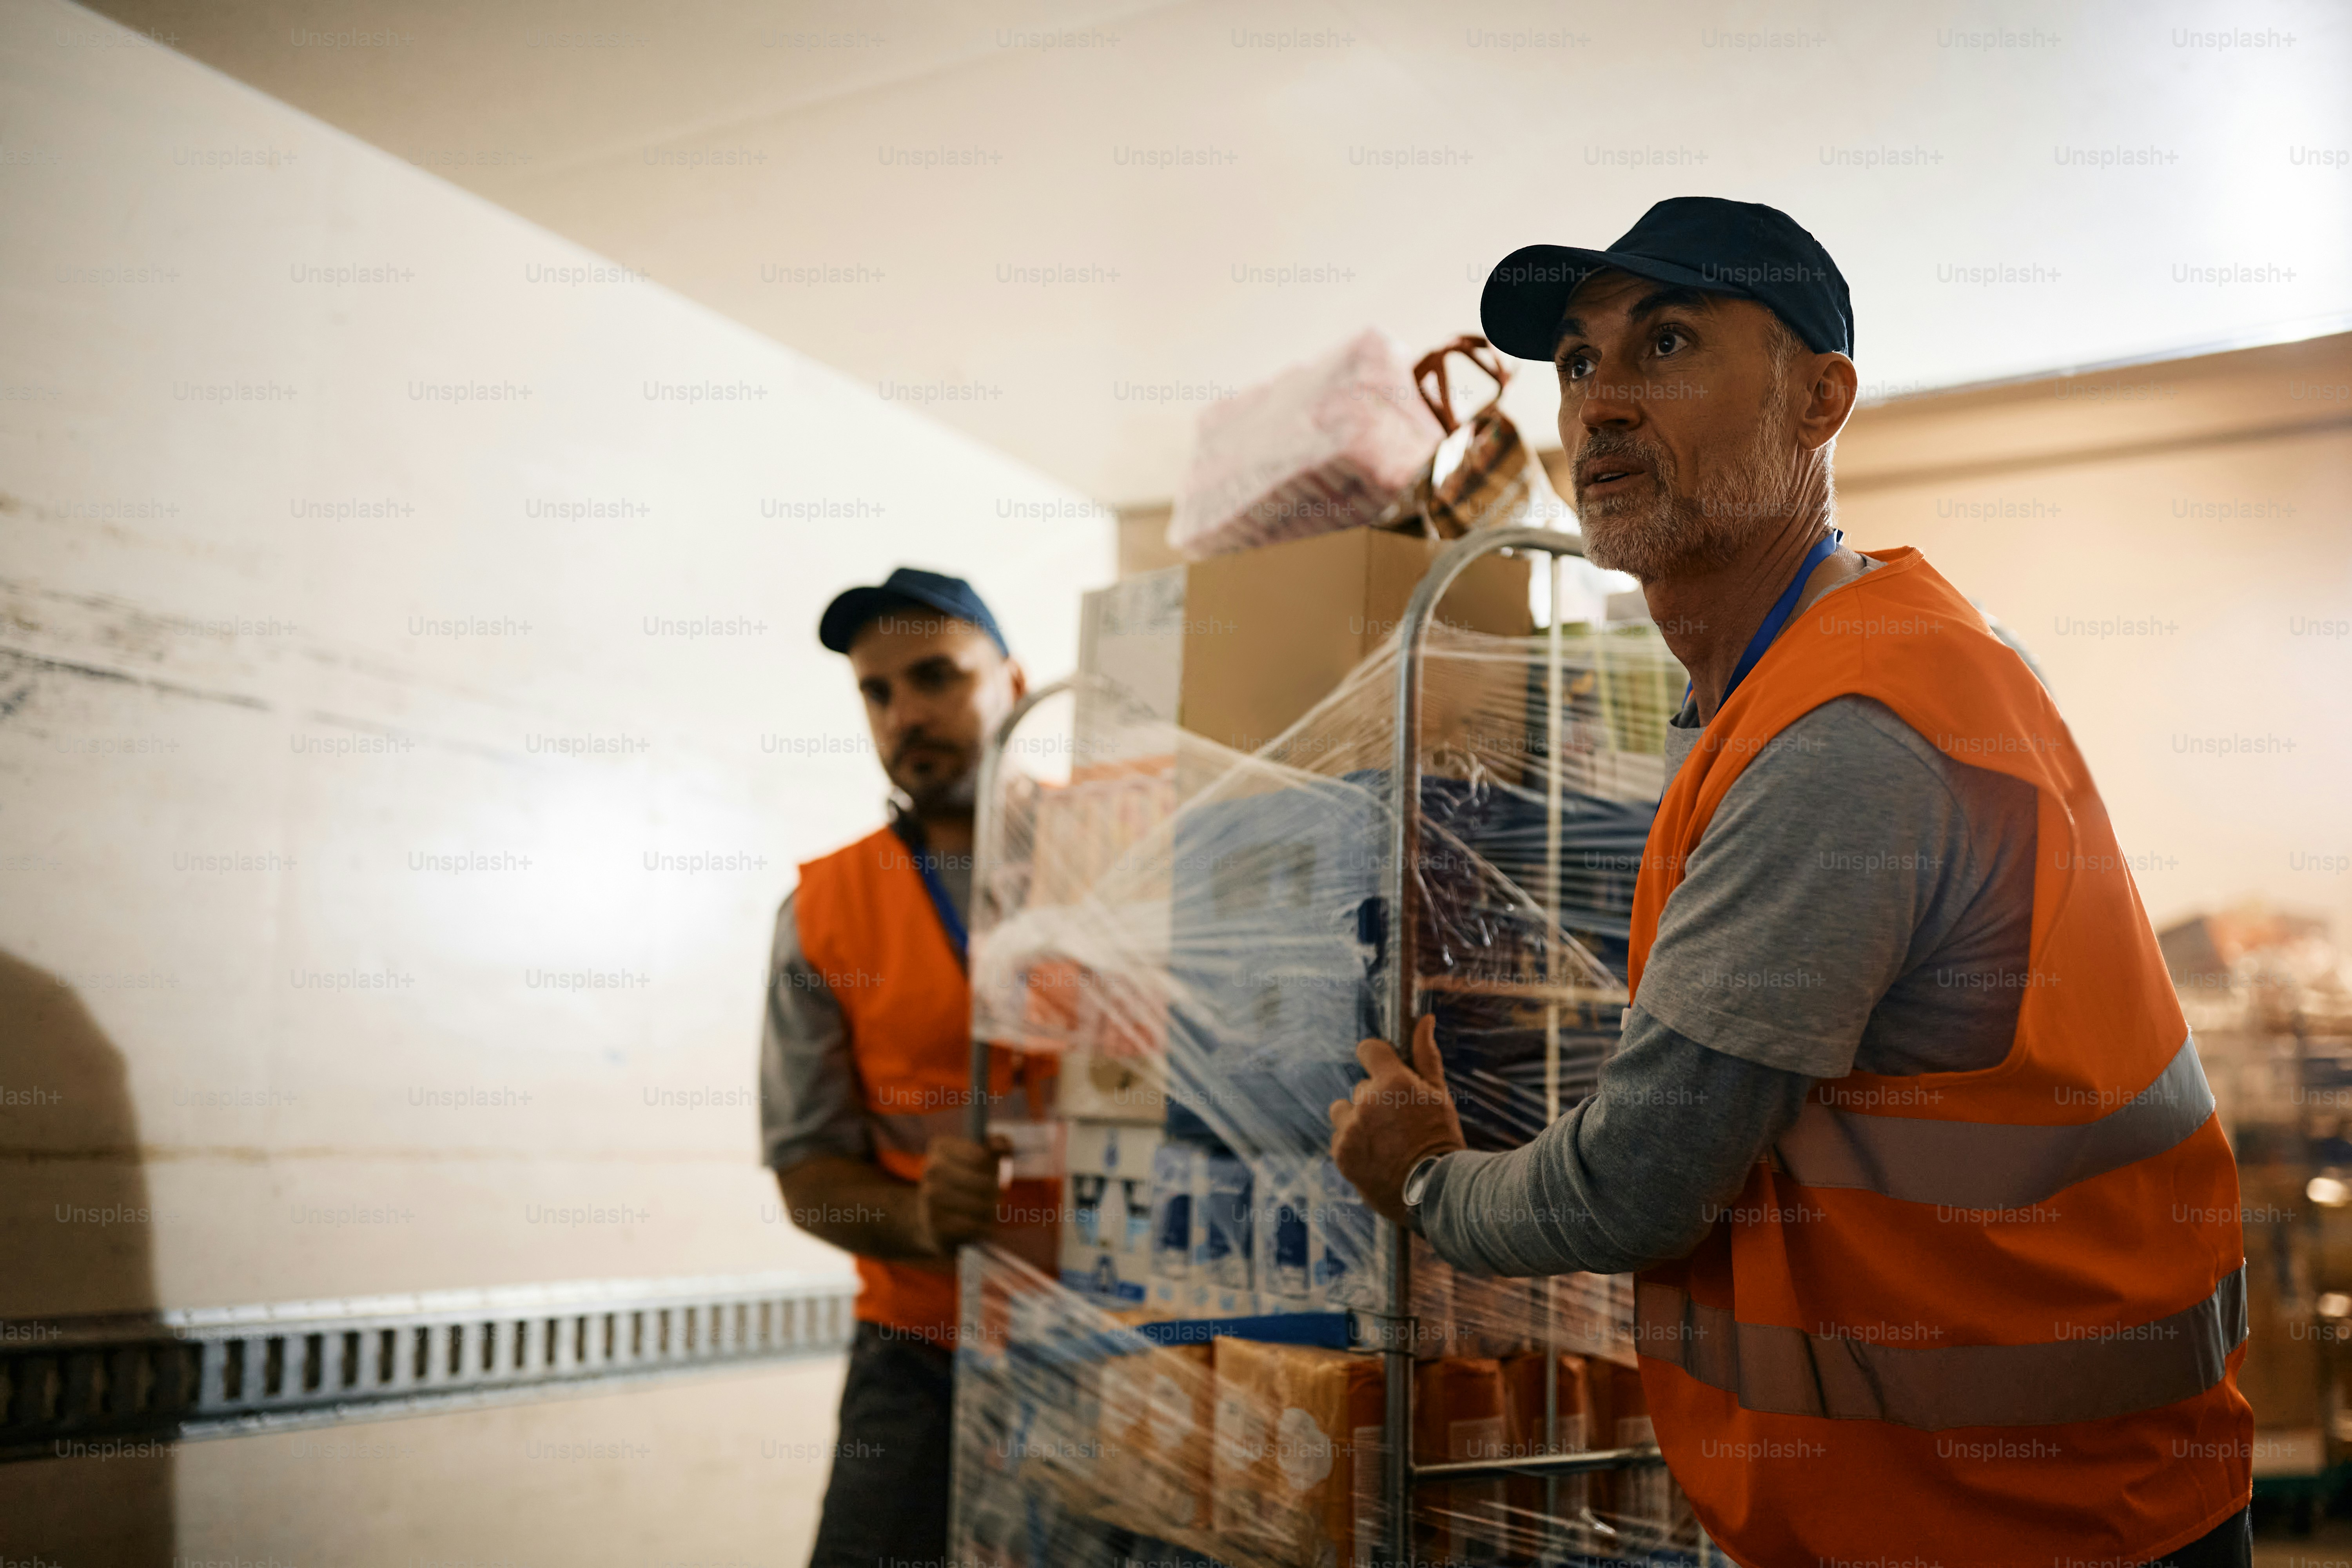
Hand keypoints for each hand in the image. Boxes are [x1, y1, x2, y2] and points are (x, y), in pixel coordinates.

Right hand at [915, 1134, 1006, 1254]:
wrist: (934, 1214)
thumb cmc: (965, 1179)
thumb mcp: (981, 1156)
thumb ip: (998, 1145)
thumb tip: (1005, 1148)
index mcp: (941, 1147)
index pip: (981, 1158)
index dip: (993, 1168)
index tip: (991, 1172)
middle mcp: (931, 1169)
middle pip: (982, 1183)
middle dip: (994, 1191)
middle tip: (997, 1195)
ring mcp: (929, 1196)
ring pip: (976, 1205)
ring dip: (989, 1210)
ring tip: (990, 1209)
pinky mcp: (934, 1222)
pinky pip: (969, 1225)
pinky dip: (981, 1226)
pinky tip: (981, 1224)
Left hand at [1326, 1015, 1466, 1227]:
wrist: (1434, 1191)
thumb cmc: (1441, 1138)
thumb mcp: (1438, 1094)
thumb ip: (1425, 1055)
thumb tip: (1424, 1020)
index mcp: (1392, 1081)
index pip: (1368, 1049)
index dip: (1377, 1058)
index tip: (1385, 1071)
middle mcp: (1366, 1101)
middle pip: (1361, 1088)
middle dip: (1376, 1099)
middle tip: (1399, 1123)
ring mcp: (1350, 1129)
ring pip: (1344, 1111)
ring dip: (1358, 1120)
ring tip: (1384, 1140)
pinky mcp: (1341, 1154)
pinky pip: (1340, 1138)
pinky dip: (1353, 1145)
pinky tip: (1376, 1157)